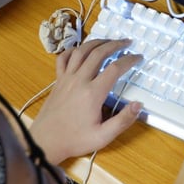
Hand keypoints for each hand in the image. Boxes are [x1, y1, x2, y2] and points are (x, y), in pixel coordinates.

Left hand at [29, 39, 141, 163]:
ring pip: (81, 51)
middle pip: (98, 53)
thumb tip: (138, 105)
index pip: (115, 69)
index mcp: (93, 93)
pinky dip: (72, 50)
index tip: (138, 57)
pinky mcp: (57, 81)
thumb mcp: (103, 136)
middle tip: (127, 42)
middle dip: (115, 44)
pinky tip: (80, 50)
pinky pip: (63, 59)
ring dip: (96, 43)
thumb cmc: (75, 140)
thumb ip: (123, 120)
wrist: (45, 142)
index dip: (129, 60)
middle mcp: (79, 81)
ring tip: (108, 41)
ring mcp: (66, 79)